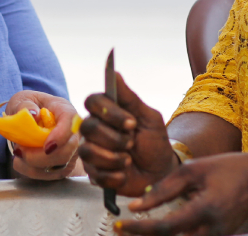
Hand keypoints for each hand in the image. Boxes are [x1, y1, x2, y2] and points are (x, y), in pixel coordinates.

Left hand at [4, 90, 80, 179]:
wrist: (29, 120)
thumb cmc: (28, 107)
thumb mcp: (22, 99)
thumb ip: (24, 105)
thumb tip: (32, 114)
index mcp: (65, 110)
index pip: (72, 122)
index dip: (61, 136)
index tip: (46, 147)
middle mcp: (73, 131)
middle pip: (69, 150)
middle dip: (42, 157)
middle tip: (19, 151)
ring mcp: (71, 150)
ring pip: (60, 166)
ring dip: (34, 166)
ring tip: (18, 153)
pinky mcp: (63, 165)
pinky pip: (51, 175)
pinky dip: (32, 172)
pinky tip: (21, 162)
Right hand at [79, 72, 177, 195]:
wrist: (160, 173)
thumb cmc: (155, 142)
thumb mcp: (149, 118)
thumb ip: (130, 98)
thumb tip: (115, 72)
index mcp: (106, 112)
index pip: (92, 101)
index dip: (109, 112)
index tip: (131, 123)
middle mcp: (94, 129)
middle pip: (88, 126)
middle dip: (114, 138)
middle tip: (132, 144)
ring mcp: (91, 150)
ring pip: (88, 151)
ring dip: (114, 158)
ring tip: (128, 160)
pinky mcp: (93, 172)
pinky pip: (95, 173)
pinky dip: (115, 175)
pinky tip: (124, 173)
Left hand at [116, 153, 247, 235]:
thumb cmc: (228, 169)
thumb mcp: (193, 170)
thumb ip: (164, 188)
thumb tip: (136, 204)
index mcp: (204, 211)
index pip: (164, 227)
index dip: (139, 228)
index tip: (120, 224)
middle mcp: (211, 231)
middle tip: (120, 230)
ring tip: (132, 230)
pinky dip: (169, 235)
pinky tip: (153, 230)